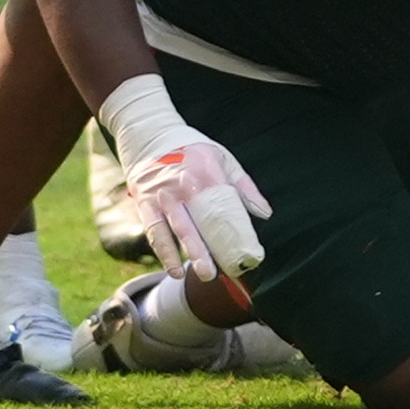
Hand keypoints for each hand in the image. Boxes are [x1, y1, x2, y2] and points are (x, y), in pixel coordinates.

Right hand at [125, 135, 270, 281]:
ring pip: (174, 230)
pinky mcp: (145, 203)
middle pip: (194, 223)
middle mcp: (181, 185)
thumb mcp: (222, 158)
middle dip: (203, 251)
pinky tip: (172, 269)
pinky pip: (154, 231)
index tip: (242, 253)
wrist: (148, 134)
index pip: (222, 206)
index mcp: (205, 172)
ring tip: (196, 274)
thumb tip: (264, 214)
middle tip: (214, 274)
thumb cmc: (191, 149)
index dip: (231, 231)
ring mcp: (161, 195)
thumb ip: (244, 186)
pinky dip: (163, 252)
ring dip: (184, 254)